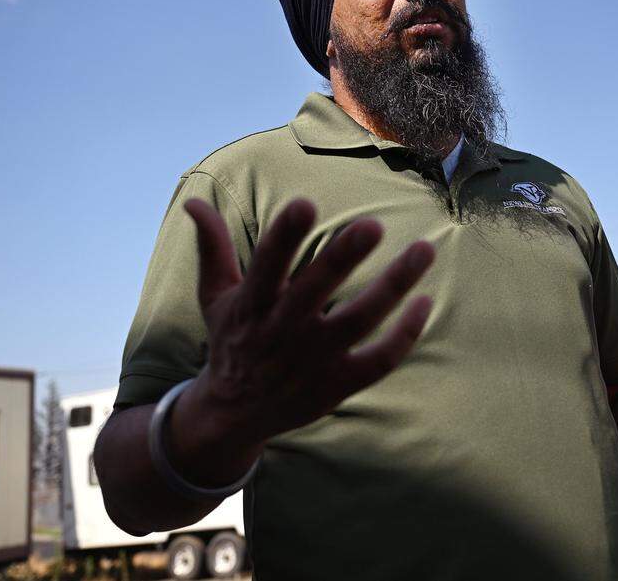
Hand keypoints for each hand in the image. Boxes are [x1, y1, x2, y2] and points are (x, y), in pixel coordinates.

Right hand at [182, 197, 434, 443]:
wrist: (233, 415)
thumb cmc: (232, 340)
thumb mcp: (216, 296)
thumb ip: (213, 247)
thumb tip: (193, 201)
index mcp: (252, 305)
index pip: (267, 265)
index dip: (284, 237)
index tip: (304, 203)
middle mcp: (283, 331)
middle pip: (316, 291)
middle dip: (343, 257)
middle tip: (373, 224)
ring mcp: (314, 360)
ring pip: (359, 321)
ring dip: (393, 286)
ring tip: (424, 249)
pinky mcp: (339, 384)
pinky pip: (379, 361)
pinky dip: (404, 335)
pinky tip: (424, 301)